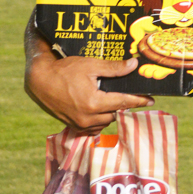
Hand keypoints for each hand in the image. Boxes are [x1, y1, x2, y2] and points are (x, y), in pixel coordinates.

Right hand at [25, 16, 152, 135]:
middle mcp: (88, 118)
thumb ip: (114, 68)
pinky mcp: (74, 126)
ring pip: (106, 122)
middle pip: (116, 113)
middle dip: (122, 104)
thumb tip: (133, 65)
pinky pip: (94, 128)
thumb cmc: (64, 71)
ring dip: (111, 112)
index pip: (124, 102)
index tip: (151, 100)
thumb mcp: (91, 65)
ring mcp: (80, 124)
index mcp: (94, 103)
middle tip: (125, 94)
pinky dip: (99, 120)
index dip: (139, 101)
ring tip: (110, 100)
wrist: (40, 81)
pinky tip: (99, 109)